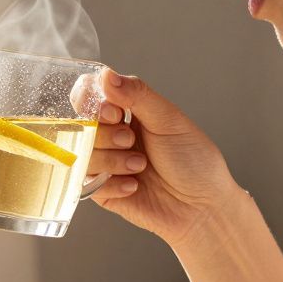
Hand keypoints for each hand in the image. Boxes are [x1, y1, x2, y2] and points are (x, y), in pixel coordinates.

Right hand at [81, 69, 237, 245]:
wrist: (201, 207)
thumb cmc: (193, 160)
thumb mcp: (169, 120)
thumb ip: (137, 95)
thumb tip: (106, 74)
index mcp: (127, 111)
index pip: (89, 95)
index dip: (92, 102)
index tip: (114, 113)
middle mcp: (112, 135)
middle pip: (81, 125)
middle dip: (107, 134)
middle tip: (131, 141)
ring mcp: (105, 163)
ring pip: (83, 155)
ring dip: (113, 161)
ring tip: (140, 167)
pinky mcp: (101, 191)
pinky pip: (87, 183)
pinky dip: (113, 184)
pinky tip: (134, 186)